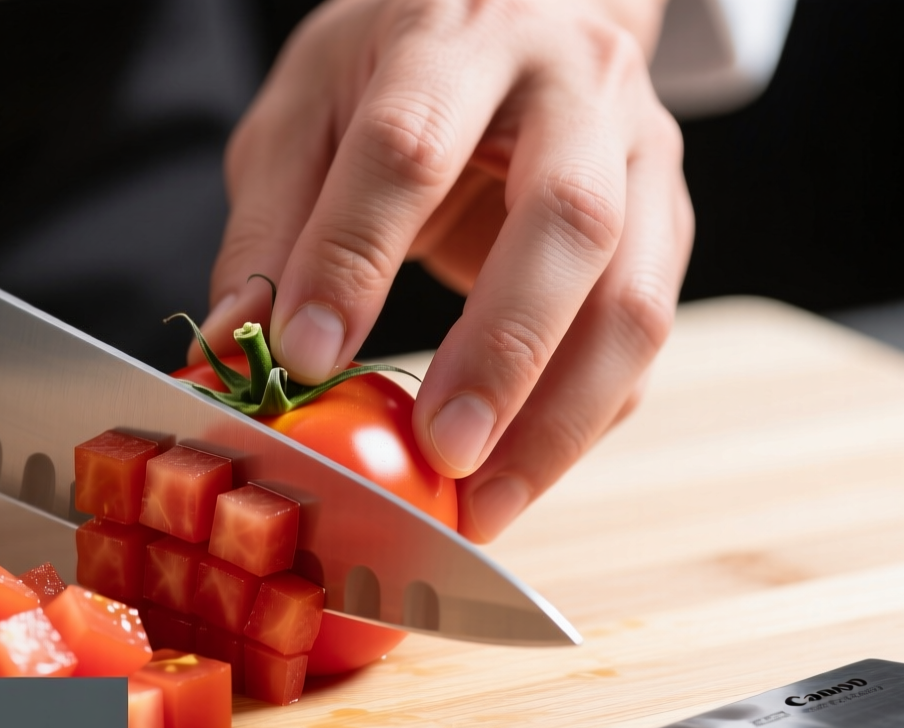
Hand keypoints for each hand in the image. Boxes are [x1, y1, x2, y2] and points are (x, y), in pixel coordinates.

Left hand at [199, 0, 692, 540]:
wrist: (519, 7)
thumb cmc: (394, 68)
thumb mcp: (303, 112)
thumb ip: (270, 223)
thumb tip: (237, 340)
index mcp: (458, 36)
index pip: (409, 146)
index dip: (355, 258)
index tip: (306, 359)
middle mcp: (574, 85)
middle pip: (567, 219)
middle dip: (502, 349)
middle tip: (438, 450)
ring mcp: (640, 155)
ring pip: (634, 297)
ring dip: (561, 416)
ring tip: (484, 502)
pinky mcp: (665, 222)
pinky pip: (642, 339)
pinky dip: (583, 421)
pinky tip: (517, 476)